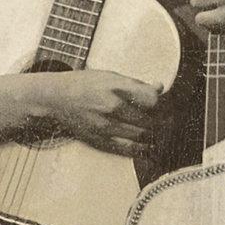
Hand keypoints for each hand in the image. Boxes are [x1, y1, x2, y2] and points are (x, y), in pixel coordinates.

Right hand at [36, 70, 160, 157]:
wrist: (55, 98)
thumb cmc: (82, 84)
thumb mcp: (109, 75)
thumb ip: (135, 84)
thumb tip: (159, 88)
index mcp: (115, 87)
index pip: (152, 100)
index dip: (163, 104)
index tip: (166, 105)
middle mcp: (111, 107)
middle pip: (149, 120)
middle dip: (163, 122)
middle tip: (169, 122)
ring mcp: (105, 126)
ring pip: (141, 136)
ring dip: (154, 136)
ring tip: (160, 133)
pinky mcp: (99, 139)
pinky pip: (127, 149)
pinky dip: (141, 149)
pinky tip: (147, 146)